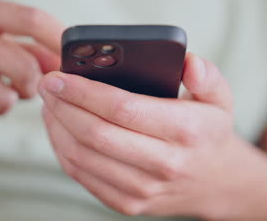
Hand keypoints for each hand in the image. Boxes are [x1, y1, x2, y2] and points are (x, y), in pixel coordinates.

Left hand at [40, 53, 252, 218]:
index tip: (59, 76)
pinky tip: (59, 128)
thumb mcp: (220, 98)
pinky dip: (62, 150)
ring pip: (82, 157)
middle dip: (62, 106)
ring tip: (50, 103)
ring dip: (57, 127)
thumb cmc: (208, 133)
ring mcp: (143, 189)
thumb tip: (189, 63)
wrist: (215, 182)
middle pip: (95, 134)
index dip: (84, 91)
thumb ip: (207, 75)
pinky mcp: (127, 203)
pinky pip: (82, 176)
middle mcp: (163, 164)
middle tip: (46, 85)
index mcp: (184, 130)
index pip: (123, 108)